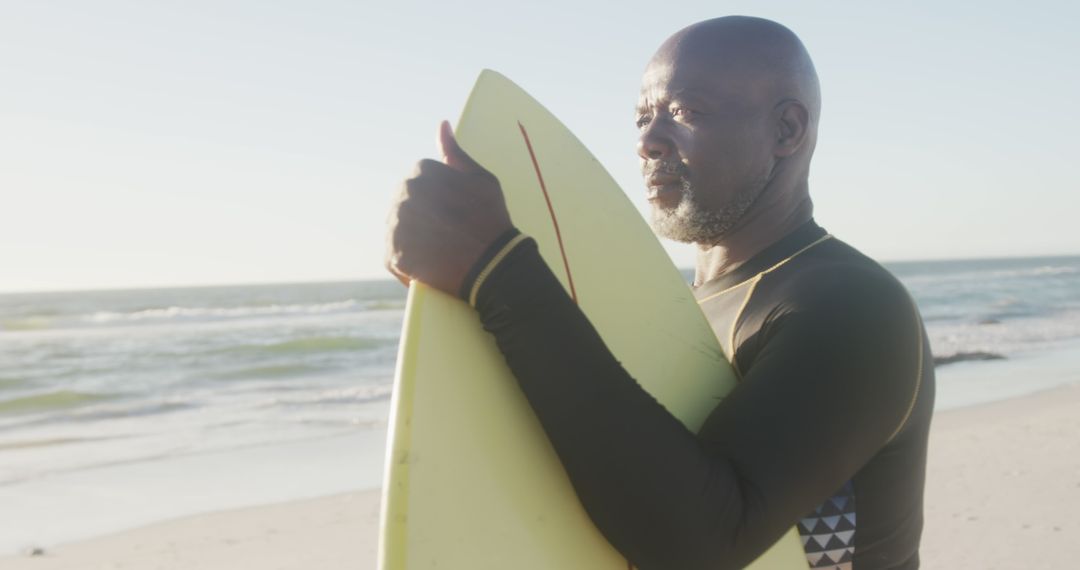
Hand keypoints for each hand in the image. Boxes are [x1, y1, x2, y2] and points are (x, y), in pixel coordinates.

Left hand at [385, 121, 513, 294]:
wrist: (491, 265)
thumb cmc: (491, 220)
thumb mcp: (481, 179)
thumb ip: (456, 153)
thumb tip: (442, 125)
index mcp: (422, 173)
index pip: (421, 180)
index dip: (439, 198)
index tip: (454, 212)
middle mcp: (403, 195)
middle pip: (407, 204)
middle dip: (424, 216)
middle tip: (447, 233)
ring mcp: (396, 225)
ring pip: (399, 228)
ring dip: (414, 237)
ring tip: (439, 249)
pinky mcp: (393, 254)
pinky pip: (394, 255)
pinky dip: (408, 261)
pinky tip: (429, 264)